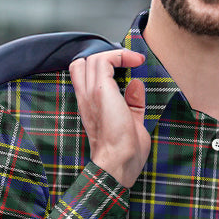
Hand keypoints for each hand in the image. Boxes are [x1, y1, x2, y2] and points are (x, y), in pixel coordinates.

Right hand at [69, 48, 148, 187]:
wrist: (118, 163)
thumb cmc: (125, 153)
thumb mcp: (131, 122)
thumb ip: (132, 103)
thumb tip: (136, 84)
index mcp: (89, 107)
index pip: (82, 75)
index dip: (101, 66)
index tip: (126, 67)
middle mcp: (85, 98)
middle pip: (82, 63)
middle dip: (105, 58)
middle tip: (127, 63)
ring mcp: (90, 93)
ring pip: (93, 58)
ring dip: (115, 55)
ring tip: (134, 60)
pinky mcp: (100, 91)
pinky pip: (104, 60)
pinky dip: (120, 55)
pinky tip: (135, 61)